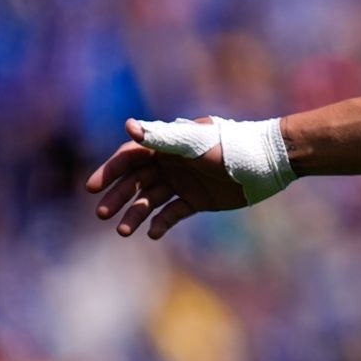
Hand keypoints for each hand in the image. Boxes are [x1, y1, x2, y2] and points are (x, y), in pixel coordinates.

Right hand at [86, 119, 248, 238]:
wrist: (268, 161)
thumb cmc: (230, 146)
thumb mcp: (194, 144)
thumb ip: (161, 137)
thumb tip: (128, 126)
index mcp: (168, 147)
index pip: (129, 158)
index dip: (110, 171)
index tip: (92, 187)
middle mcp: (172, 164)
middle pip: (136, 181)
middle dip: (118, 196)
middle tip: (102, 213)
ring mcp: (184, 183)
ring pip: (151, 200)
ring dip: (135, 214)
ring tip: (123, 231)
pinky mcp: (198, 200)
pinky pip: (173, 213)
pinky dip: (161, 223)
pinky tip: (152, 233)